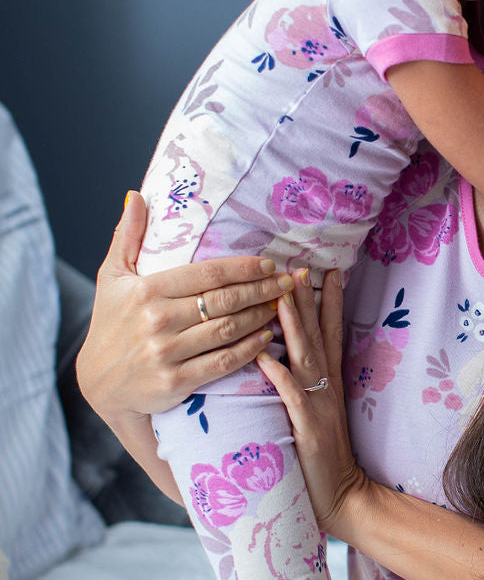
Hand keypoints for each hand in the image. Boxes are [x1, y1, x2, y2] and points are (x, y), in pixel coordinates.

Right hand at [76, 191, 295, 420]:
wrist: (100, 383)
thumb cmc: (110, 324)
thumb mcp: (111, 277)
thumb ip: (127, 236)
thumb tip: (136, 196)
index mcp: (146, 291)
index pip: (206, 273)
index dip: (243, 268)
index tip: (269, 264)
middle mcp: (157, 320)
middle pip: (224, 300)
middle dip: (261, 289)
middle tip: (286, 283)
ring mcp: (167, 353)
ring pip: (227, 330)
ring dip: (260, 317)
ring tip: (280, 306)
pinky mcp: (176, 382)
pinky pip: (222, 363)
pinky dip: (249, 350)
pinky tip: (266, 338)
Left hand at [255, 269, 365, 537]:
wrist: (344, 498)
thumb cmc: (322, 461)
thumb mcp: (315, 416)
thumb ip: (303, 389)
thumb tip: (282, 361)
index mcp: (329, 384)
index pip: (331, 333)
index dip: (329, 302)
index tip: (326, 270)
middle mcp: (326, 387)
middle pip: (319, 334)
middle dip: (309, 299)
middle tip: (301, 265)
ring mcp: (318, 405)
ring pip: (305, 356)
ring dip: (294, 324)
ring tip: (282, 294)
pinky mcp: (308, 427)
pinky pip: (291, 396)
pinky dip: (278, 375)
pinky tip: (263, 356)